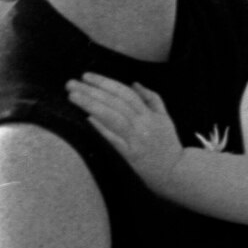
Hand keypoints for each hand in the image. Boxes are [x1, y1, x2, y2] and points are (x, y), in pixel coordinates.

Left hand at [65, 74, 185, 185]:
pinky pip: (115, 140)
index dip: (105, 82)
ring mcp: (137, 140)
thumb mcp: (165, 119)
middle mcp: (143, 124)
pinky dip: (102, 128)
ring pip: (113, 117)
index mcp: (150, 114)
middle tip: (71, 83)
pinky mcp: (131, 155)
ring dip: (92, 105)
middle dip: (92, 91)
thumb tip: (135, 83)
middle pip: (115, 103)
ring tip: (72, 96)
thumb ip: (152, 99)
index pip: (125, 93)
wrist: (176, 172)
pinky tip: (87, 119)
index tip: (87, 76)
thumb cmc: (168, 144)